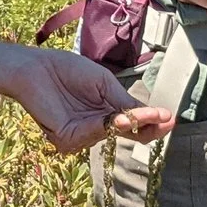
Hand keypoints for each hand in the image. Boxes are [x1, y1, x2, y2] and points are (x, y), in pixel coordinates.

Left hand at [9, 48, 176, 153]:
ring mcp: (83, 135)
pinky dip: (112, 126)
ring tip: (149, 115)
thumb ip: (125, 101)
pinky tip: (123, 120)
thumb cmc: (68, 71)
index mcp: (106, 112)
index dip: (152, 121)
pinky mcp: (69, 139)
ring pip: (115, 134)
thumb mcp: (104, 84)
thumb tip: (154, 114)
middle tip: (167, 121)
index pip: (133, 122)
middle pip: (129, 134)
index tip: (170, 117)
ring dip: (133, 123)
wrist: (36, 68)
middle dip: (149, 128)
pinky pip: (96, 133)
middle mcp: (96, 126)